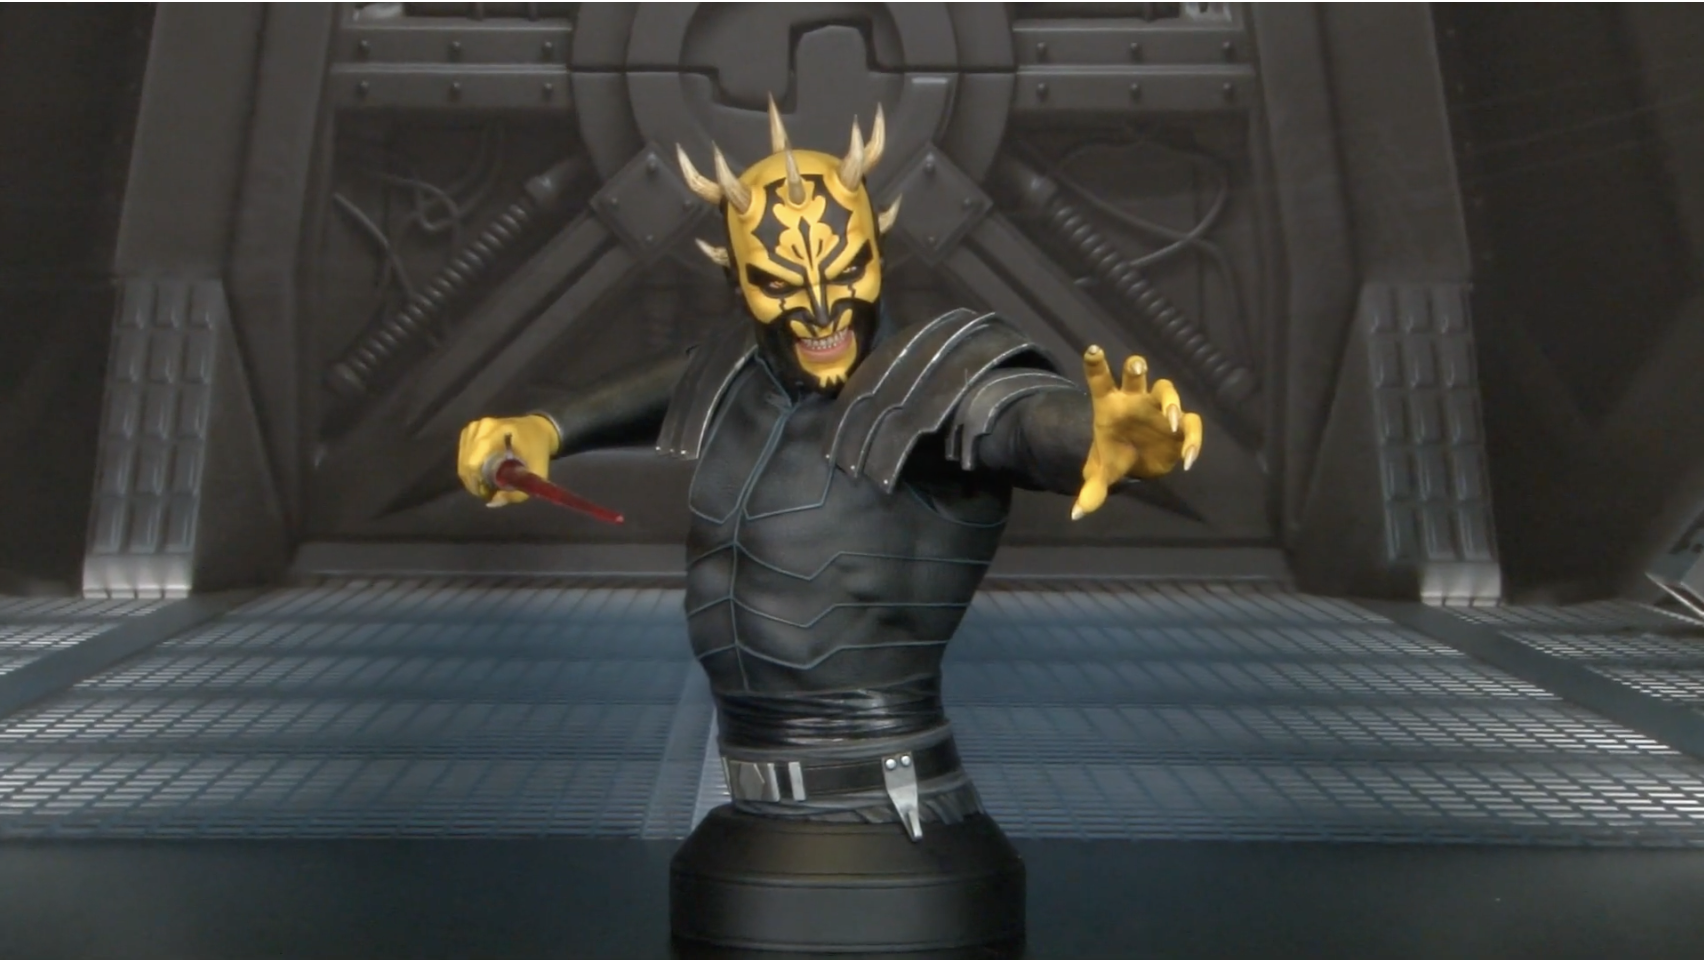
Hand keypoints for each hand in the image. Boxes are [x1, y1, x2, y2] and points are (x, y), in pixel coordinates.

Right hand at [456, 415, 559, 506]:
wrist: (537, 429)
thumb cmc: (538, 453)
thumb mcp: (537, 475)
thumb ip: (516, 493)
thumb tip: (491, 502)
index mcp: (499, 432)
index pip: (473, 462)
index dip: (476, 483)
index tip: (488, 494)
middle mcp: (483, 426)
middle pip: (466, 462)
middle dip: (474, 481)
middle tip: (487, 491)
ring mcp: (475, 426)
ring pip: (463, 459)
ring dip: (471, 475)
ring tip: (486, 482)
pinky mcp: (470, 429)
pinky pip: (462, 453)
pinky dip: (469, 465)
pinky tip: (481, 471)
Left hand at [1071, 346, 1202, 519]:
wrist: (1139, 463)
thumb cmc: (1116, 456)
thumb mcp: (1102, 473)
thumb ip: (1091, 490)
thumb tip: (1077, 514)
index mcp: (1110, 404)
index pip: (1100, 381)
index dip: (1097, 365)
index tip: (1092, 350)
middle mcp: (1135, 399)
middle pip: (1136, 375)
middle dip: (1136, 368)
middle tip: (1136, 364)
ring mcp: (1159, 409)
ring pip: (1166, 390)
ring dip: (1171, 400)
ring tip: (1171, 420)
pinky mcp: (1180, 426)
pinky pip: (1192, 425)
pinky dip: (1192, 439)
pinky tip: (1187, 460)